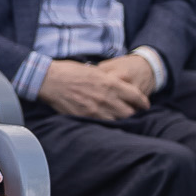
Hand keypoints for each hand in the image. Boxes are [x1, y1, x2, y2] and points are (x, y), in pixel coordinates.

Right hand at [35, 58, 151, 120]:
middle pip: (129, 112)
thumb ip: (108, 80)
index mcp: (110, 83)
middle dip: (133, 113)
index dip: (143, 102)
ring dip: (120, 120)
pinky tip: (106, 122)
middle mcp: (106, 98)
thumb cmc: (69, 71)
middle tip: (134, 114)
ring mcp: (95, 109)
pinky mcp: (85, 117)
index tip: (145, 105)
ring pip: (117, 121)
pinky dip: (106, 124)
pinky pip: (102, 124)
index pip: (135, 96)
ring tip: (120, 119)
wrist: (50, 80)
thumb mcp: (94, 71)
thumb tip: (118, 86)